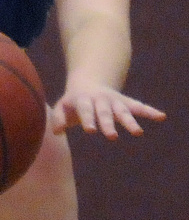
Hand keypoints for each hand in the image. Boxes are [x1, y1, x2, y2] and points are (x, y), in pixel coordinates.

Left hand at [51, 79, 166, 138]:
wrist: (87, 82)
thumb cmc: (73, 102)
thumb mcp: (62, 106)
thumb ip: (58, 118)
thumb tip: (56, 131)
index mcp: (83, 100)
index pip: (85, 110)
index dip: (88, 120)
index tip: (91, 131)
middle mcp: (100, 100)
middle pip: (104, 113)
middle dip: (108, 124)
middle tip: (112, 137)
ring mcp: (114, 101)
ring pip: (123, 111)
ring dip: (130, 122)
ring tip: (138, 133)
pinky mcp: (125, 102)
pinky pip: (139, 107)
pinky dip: (150, 111)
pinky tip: (162, 117)